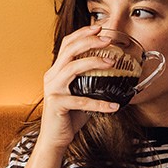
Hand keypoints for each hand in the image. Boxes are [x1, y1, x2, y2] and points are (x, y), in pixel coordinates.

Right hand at [37, 25, 120, 153]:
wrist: (54, 139)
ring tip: (112, 63)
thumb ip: (91, 83)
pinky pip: (81, 101)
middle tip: (108, 39)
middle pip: (69, 50)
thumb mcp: (80, 94)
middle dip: (89, 41)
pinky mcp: (57, 104)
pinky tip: (114, 106)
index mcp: (56, 71)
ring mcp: (53, 90)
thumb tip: (115, 75)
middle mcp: (52, 77)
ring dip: (94, 62)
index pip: (67, 44)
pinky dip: (99, 104)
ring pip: (72, 68)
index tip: (98, 27)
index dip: (82, 34)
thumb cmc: (69, 116)